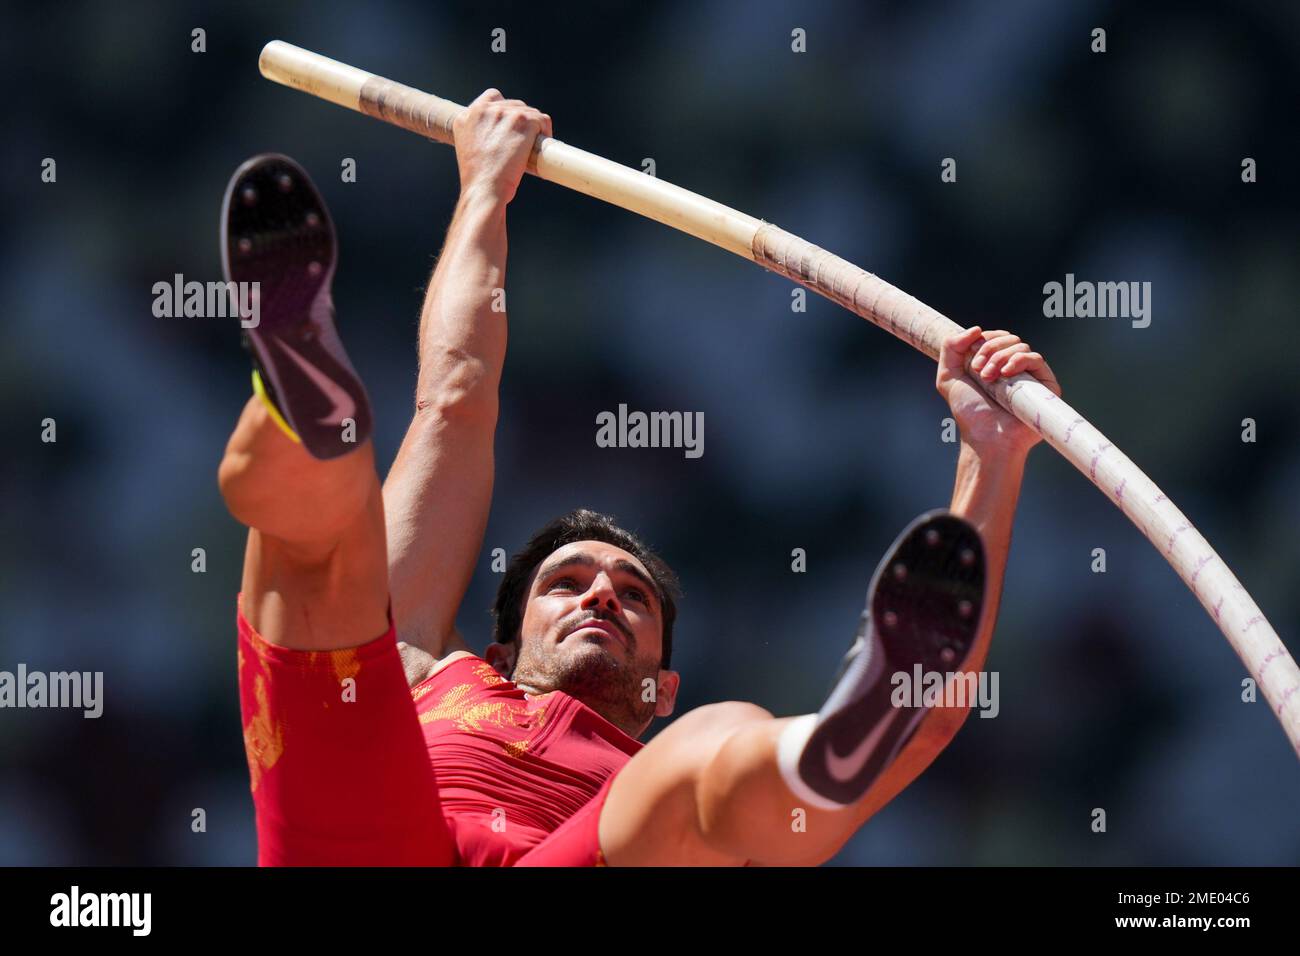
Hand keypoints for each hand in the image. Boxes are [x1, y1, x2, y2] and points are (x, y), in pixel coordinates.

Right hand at [452, 89, 551, 205]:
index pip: (491, 98)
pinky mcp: (522, 120)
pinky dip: (545, 131)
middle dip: (521, 121)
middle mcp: (484, 110)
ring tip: (533, 145)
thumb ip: (480, 135)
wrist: (484, 188)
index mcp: (466, 116)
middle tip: (524, 140)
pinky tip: (542, 143)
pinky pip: (542, 119)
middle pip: (513, 105)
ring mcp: (504, 113)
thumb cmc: (478, 179)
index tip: (510, 126)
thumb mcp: (470, 150)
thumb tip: (500, 137)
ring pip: (529, 112)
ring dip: (534, 127)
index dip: (505, 111)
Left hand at [936, 326, 1060, 455]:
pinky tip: (1006, 373)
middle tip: (979, 371)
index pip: (995, 337)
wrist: (986, 437)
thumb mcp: (948, 377)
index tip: (972, 362)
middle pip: (1008, 338)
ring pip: (1020, 346)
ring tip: (989, 377)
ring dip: (1000, 357)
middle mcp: (1014, 368)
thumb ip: (951, 347)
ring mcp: (1030, 376)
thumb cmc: (970, 412)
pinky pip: (1036, 359)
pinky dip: (1019, 360)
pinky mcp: (1045, 385)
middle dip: (990, 349)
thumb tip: (976, 329)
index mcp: (995, 364)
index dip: (984, 340)